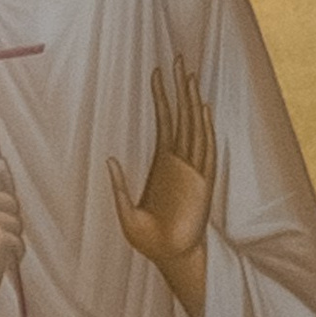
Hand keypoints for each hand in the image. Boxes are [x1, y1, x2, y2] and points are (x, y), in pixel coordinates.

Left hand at [108, 58, 214, 316]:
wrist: (171, 257)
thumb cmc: (150, 240)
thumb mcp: (126, 214)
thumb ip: (118, 188)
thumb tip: (110, 159)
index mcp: (163, 162)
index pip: (164, 120)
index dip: (162, 96)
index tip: (158, 71)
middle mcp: (180, 160)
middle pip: (182, 115)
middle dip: (180, 88)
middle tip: (179, 59)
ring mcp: (193, 169)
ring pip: (194, 126)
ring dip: (192, 101)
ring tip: (190, 76)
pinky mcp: (203, 183)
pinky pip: (205, 150)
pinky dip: (204, 128)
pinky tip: (202, 110)